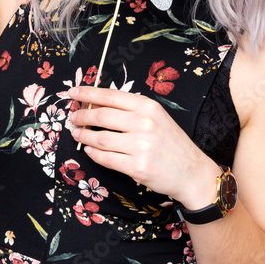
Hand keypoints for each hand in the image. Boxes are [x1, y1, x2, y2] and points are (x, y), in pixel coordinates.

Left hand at [67, 85, 219, 208]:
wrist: (191, 171)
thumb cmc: (171, 143)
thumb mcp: (157, 117)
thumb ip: (132, 110)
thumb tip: (97, 105)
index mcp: (148, 106)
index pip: (111, 96)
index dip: (88, 93)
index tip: (73, 92)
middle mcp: (144, 123)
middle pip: (102, 115)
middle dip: (82, 116)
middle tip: (73, 117)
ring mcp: (141, 146)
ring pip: (100, 138)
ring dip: (84, 136)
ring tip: (77, 134)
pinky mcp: (137, 167)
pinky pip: (106, 158)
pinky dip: (93, 153)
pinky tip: (89, 150)